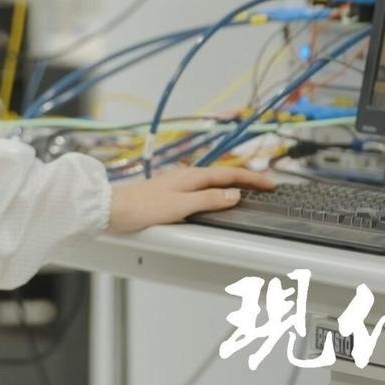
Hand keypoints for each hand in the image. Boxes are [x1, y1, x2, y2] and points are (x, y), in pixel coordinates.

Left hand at [106, 166, 275, 233]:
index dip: (252, 179)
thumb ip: (208, 200)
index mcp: (192, 177)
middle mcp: (186, 177)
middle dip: (246, 179)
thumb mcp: (181, 206)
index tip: (270, 183)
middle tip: (265, 186)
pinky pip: (203, 189)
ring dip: (232, 185)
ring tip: (248, 190)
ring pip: (213, 182)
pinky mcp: (171, 193)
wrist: (113, 209)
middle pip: (223, 176)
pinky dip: (217, 191)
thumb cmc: (142, 207)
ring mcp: (179, 184)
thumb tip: (234, 195)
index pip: (229, 175)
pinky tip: (216, 198)